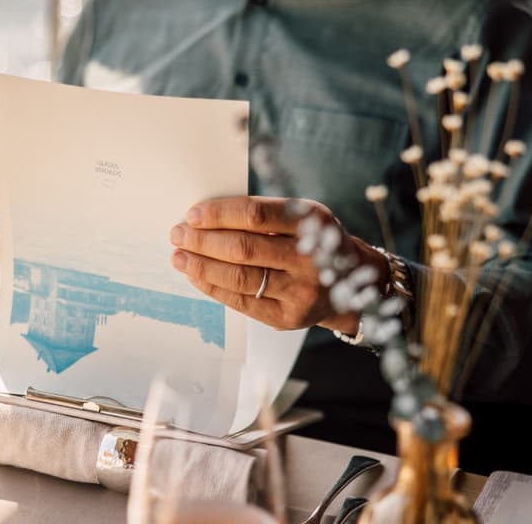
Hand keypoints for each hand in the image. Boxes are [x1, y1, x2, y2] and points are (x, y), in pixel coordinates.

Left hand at [170, 196, 387, 332]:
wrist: (352, 282)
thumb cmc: (313, 241)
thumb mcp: (302, 217)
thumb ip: (263, 215)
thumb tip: (205, 217)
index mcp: (312, 222)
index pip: (257, 215)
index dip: (220, 214)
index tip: (193, 214)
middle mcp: (309, 258)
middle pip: (244, 248)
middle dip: (203, 241)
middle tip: (178, 234)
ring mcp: (300, 291)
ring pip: (239, 278)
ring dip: (201, 266)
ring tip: (179, 257)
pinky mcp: (288, 318)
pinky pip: (241, 302)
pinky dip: (213, 287)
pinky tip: (196, 276)